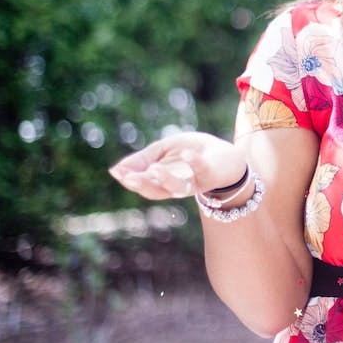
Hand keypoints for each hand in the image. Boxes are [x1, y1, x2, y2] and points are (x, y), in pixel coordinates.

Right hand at [108, 131, 245, 200]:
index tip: (117, 172)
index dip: (130, 180)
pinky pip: (202, 170)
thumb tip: (116, 169)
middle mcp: (177, 187)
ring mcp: (194, 183)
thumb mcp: (164, 151)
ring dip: (165, 179)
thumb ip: (143, 159)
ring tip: (154, 168)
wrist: (226, 156)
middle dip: (142, 184)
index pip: (144, 185)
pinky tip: (188, 154)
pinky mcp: (211, 174)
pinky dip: (195, 162)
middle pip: (157, 191)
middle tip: (128, 177)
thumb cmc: (192, 152)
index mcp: (163, 182)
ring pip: (178, 187)